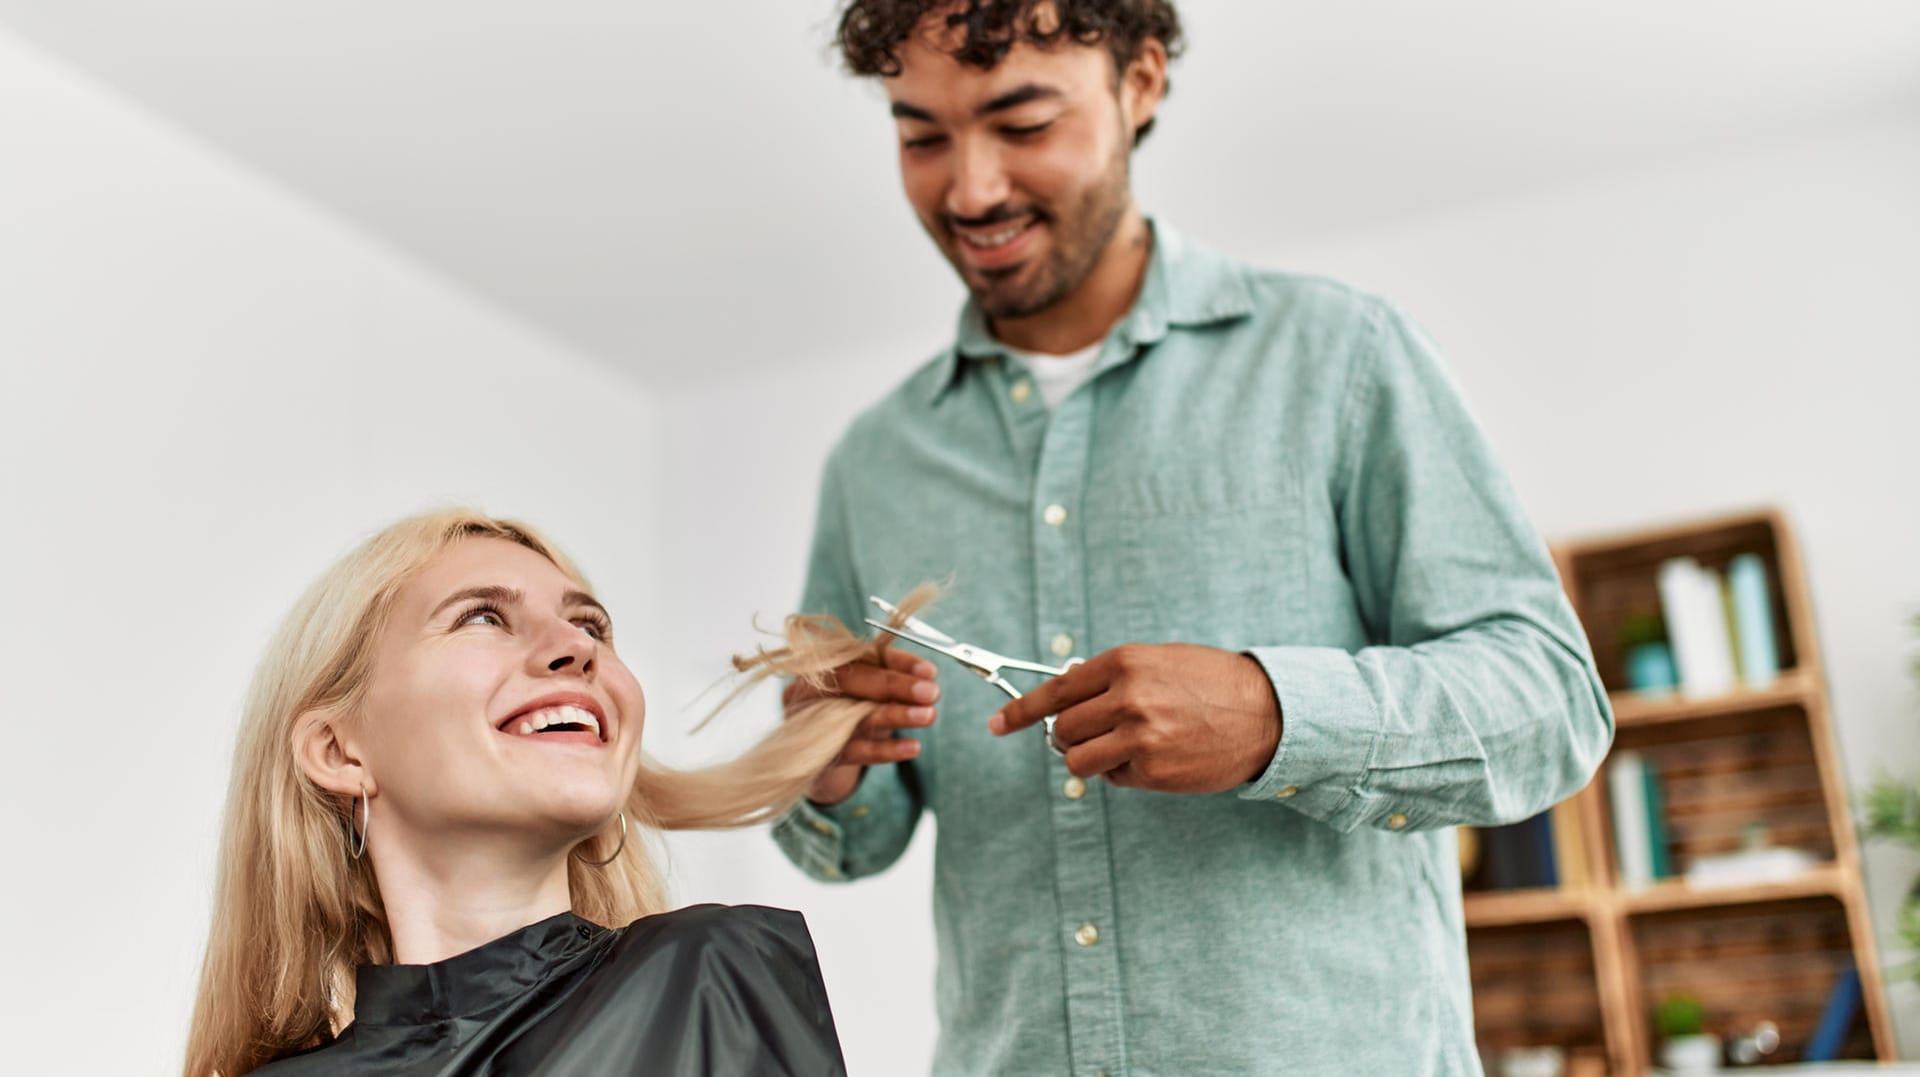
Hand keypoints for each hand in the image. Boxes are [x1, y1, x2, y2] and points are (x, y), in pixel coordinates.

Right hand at [785, 647, 939, 805]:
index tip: (929, 671)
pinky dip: (885, 750)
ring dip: (895, 715)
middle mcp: (808, 687)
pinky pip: (853, 750)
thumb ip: (891, 679)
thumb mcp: (868, 691)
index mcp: (822, 663)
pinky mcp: (815, 753)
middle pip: (850, 680)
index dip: (896, 661)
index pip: (860, 654)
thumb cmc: (848, 712)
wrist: (818, 756)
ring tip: (928, 716)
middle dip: (894, 684)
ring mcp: (808, 721)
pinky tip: (912, 747)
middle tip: (931, 693)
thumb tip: (927, 676)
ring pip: (854, 715)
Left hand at [989, 643, 1281, 793]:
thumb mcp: (1157, 660)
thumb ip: (1111, 676)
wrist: (1266, 713)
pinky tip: (1153, 756)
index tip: (997, 723)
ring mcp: (1139, 737)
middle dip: (1066, 735)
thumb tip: (1065, 694)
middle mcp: (1127, 698)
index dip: (1020, 710)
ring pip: (1077, 759)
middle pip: (1061, 729)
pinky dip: (1123, 772)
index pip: (1055, 690)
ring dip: (1089, 757)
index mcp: (1124, 663)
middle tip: (1092, 733)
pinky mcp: (1153, 770)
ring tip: (1120, 747)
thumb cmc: (1210, 682)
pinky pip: (1113, 777)